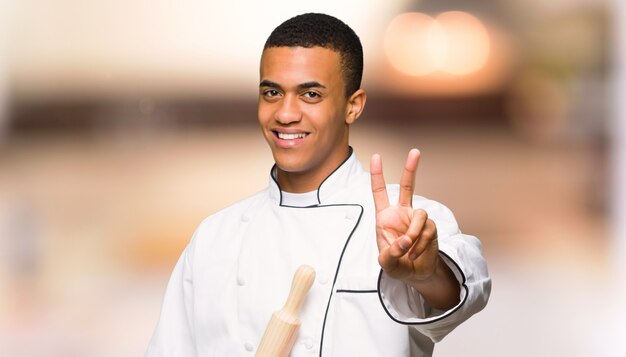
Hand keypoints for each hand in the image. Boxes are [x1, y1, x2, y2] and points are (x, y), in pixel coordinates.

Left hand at [370, 149, 439, 282]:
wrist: (415, 274)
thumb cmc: (396, 264)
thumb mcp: (386, 263)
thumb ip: (391, 253)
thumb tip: (405, 240)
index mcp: (385, 217)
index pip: (380, 192)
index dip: (378, 175)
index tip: (376, 156)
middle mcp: (401, 213)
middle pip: (408, 187)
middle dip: (411, 169)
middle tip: (415, 151)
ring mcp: (416, 219)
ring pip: (420, 215)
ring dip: (414, 233)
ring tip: (408, 248)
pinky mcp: (430, 227)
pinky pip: (427, 231)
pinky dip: (420, 244)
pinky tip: (414, 253)